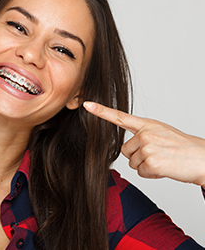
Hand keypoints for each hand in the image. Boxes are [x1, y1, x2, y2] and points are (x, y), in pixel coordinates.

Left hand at [84, 101, 204, 188]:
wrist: (202, 159)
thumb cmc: (182, 147)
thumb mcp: (161, 133)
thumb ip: (143, 135)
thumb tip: (128, 148)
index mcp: (147, 124)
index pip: (120, 117)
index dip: (101, 111)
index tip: (87, 104)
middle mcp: (145, 133)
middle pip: (125, 150)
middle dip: (138, 157)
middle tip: (158, 155)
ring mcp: (147, 147)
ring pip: (132, 163)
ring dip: (146, 166)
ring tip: (163, 160)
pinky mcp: (150, 162)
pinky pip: (141, 172)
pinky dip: (152, 174)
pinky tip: (164, 168)